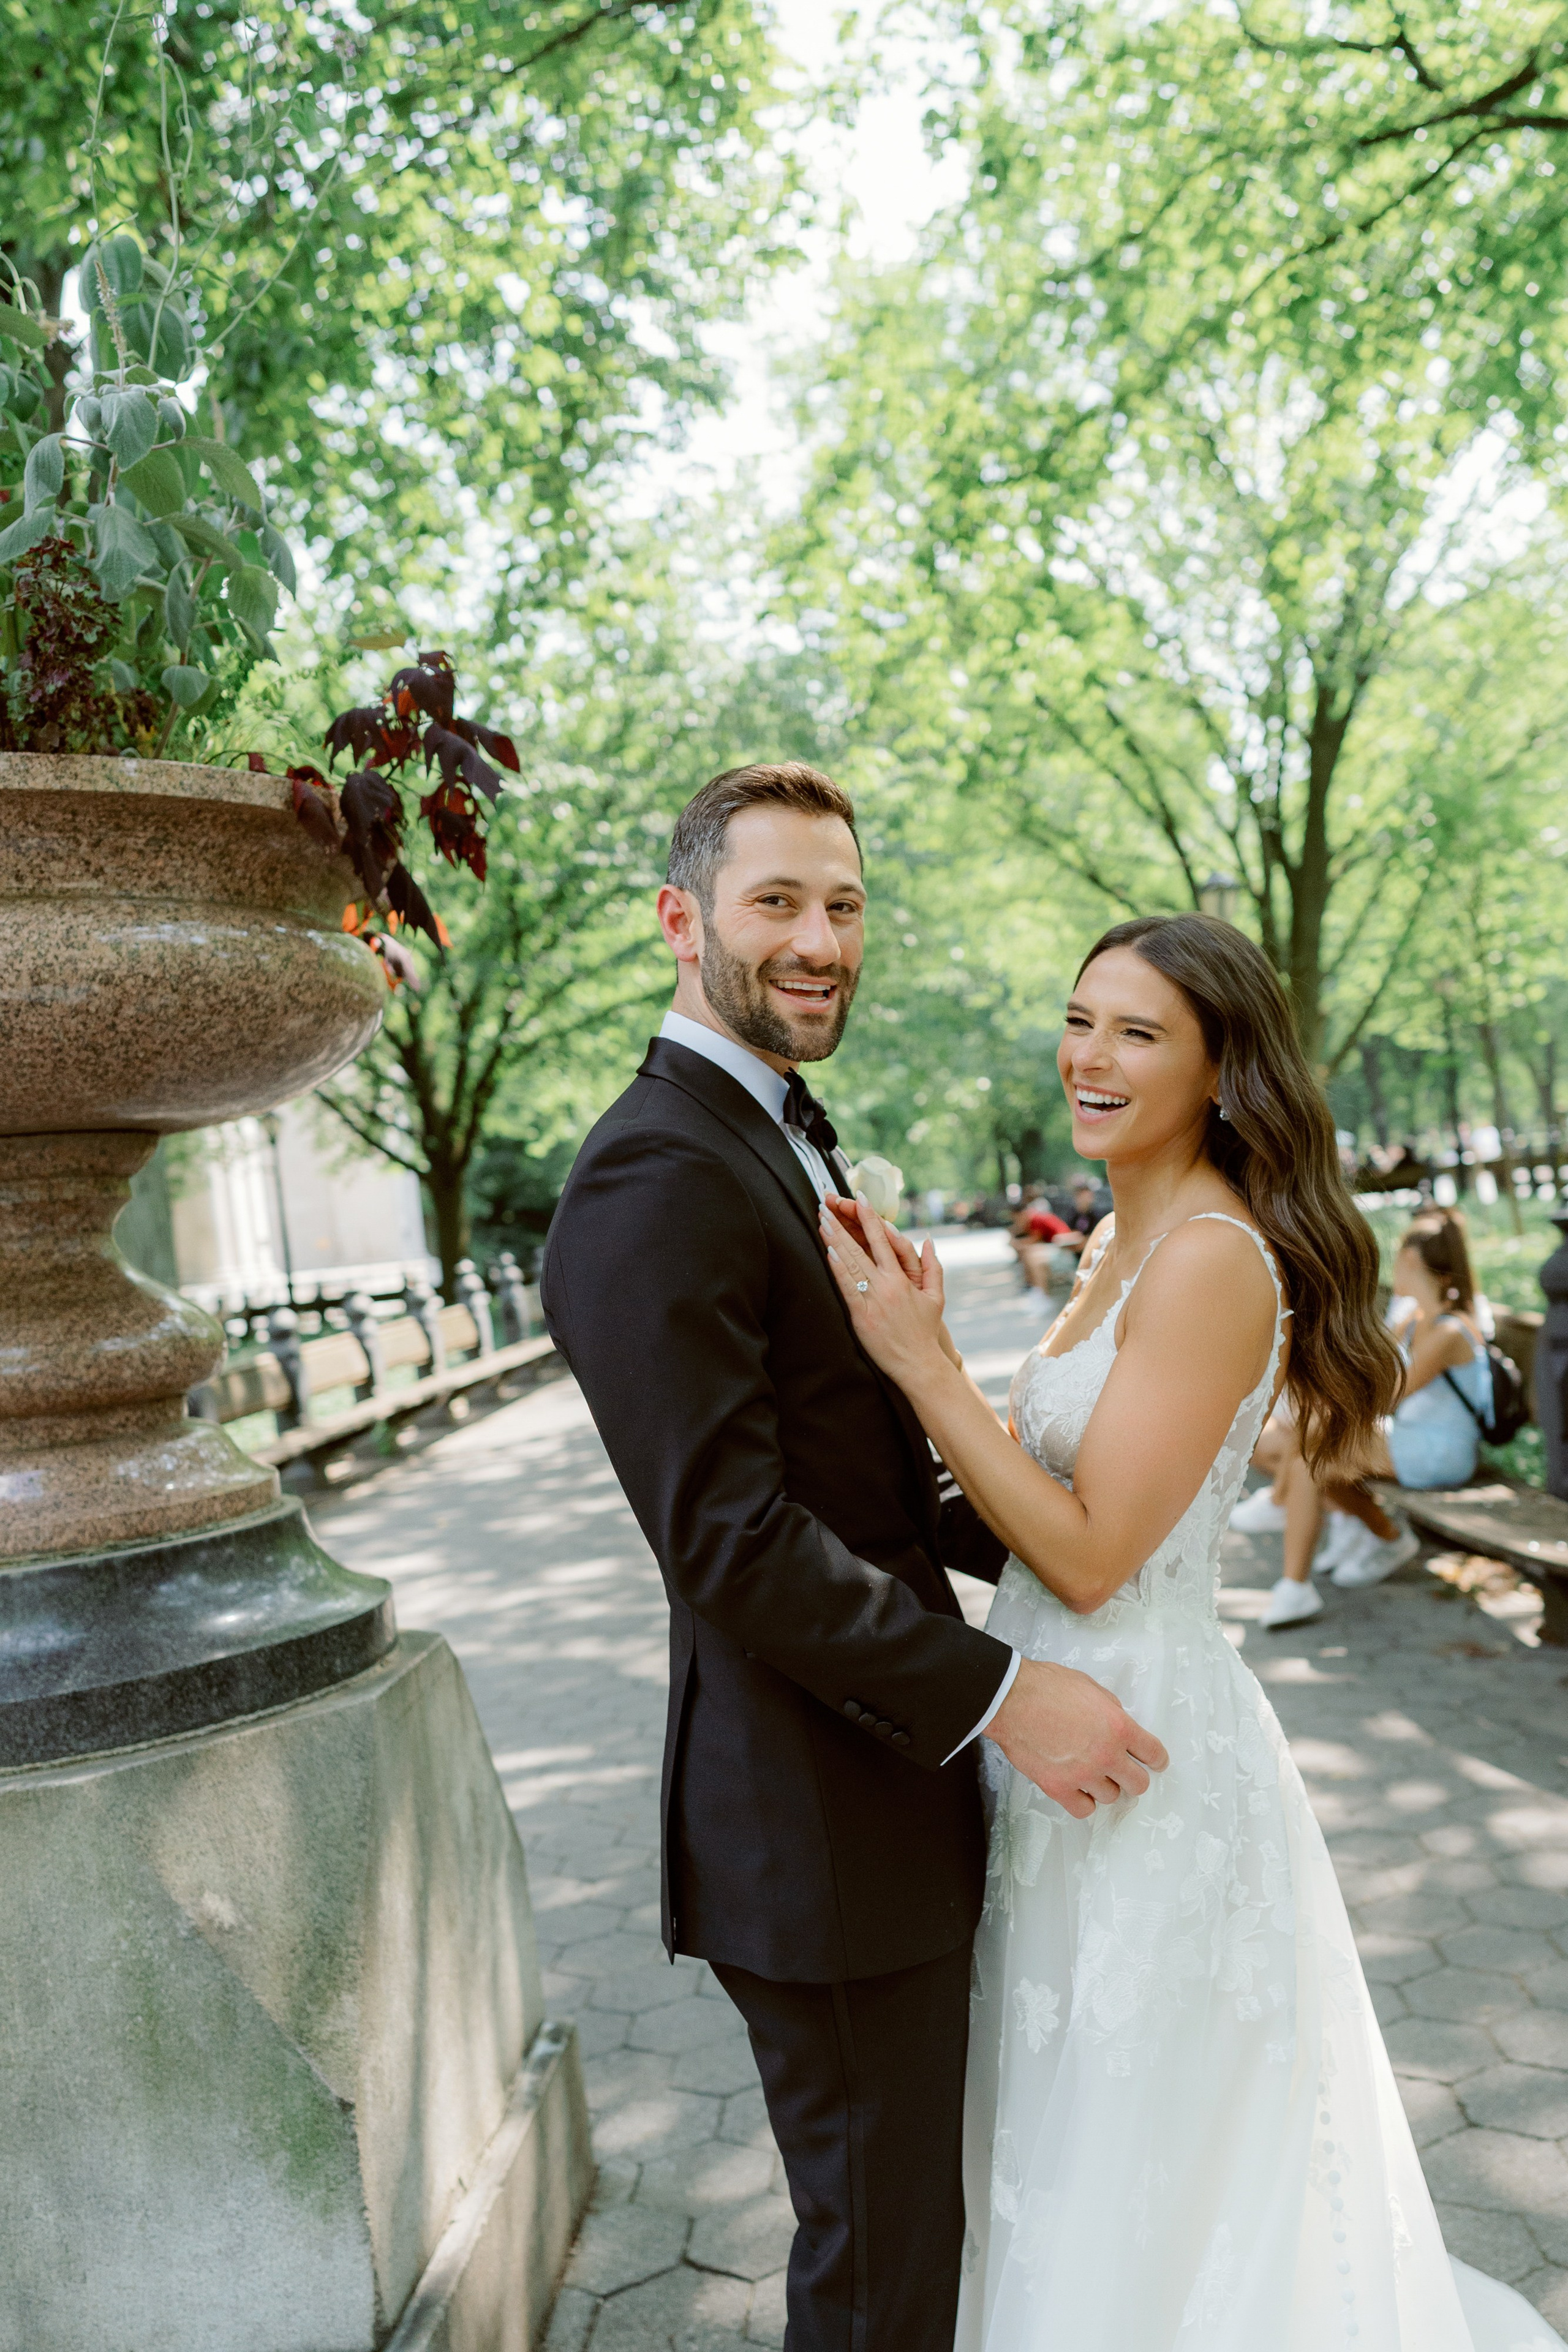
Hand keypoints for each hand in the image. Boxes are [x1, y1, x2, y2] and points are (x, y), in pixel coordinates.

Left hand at [819, 1196, 951, 1387]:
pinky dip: (838, 1270)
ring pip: (851, 1264)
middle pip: (861, 1247)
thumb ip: (933, 1266)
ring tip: (821, 1221)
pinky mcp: (862, 1316)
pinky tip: (828, 1253)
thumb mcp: (936, 1297)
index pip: (884, 1240)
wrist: (919, 1364)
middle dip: (842, 1224)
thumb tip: (927, 1240)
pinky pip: (848, 1288)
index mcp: (902, 1278)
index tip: (859, 1198)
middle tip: (826, 1205)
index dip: (869, 1217)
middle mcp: (887, 1285)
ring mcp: (874, 1300)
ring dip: (834, 1241)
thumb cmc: (925, 1331)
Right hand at [986, 1657, 1167, 1818]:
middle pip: (1138, 1783)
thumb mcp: (1091, 1688)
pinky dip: (1083, 1801)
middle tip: (1123, 1771)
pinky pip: (1083, 1809)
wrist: (1011, 1699)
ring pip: (1111, 1797)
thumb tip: (1120, 1728)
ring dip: (1104, 1786)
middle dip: (1133, 1777)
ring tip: (1091, 1773)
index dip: (1157, 1760)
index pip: (1154, 1754)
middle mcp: (1106, 1754)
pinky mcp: (1059, 1788)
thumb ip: (1111, 1711)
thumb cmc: (1046, 1688)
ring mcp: (1082, 1774)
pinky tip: (1078, 1788)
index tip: (1155, 1763)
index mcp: (1118, 1726)